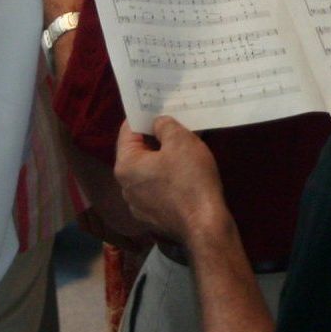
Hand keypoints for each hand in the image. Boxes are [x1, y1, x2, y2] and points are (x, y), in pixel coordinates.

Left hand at [115, 116, 228, 244]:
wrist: (205, 225)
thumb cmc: (190, 179)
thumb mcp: (181, 141)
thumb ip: (164, 125)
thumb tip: (158, 124)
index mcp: (125, 165)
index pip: (127, 131)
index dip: (142, 116)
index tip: (156, 106)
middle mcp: (125, 186)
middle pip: (137, 152)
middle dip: (154, 138)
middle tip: (174, 125)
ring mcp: (138, 205)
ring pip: (147, 171)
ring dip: (161, 159)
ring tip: (182, 149)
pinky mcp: (153, 217)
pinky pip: (156, 189)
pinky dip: (166, 178)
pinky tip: (184, 174)